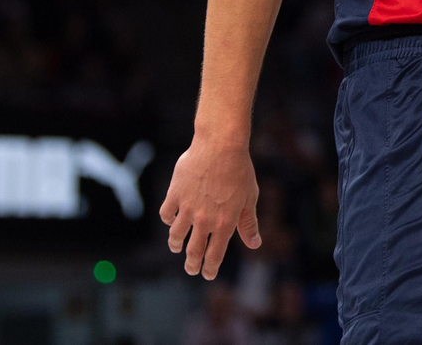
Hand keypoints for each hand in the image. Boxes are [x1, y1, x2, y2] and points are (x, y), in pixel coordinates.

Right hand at [159, 135, 260, 279]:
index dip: (210, 268)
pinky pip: (166, 214)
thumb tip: (255, 244)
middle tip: (191, 269)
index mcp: (224, 224)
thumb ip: (249, 224)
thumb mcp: (249, 198)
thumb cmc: (240, 170)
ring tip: (177, 247)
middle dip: (191, 264)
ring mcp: (187, 208)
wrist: (221, 145)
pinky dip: (168, 220)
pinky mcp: (175, 194)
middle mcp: (204, 220)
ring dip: (176, 244)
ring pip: (176, 235)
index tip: (207, 274)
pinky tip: (171, 221)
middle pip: (193, 250)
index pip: (214, 255)